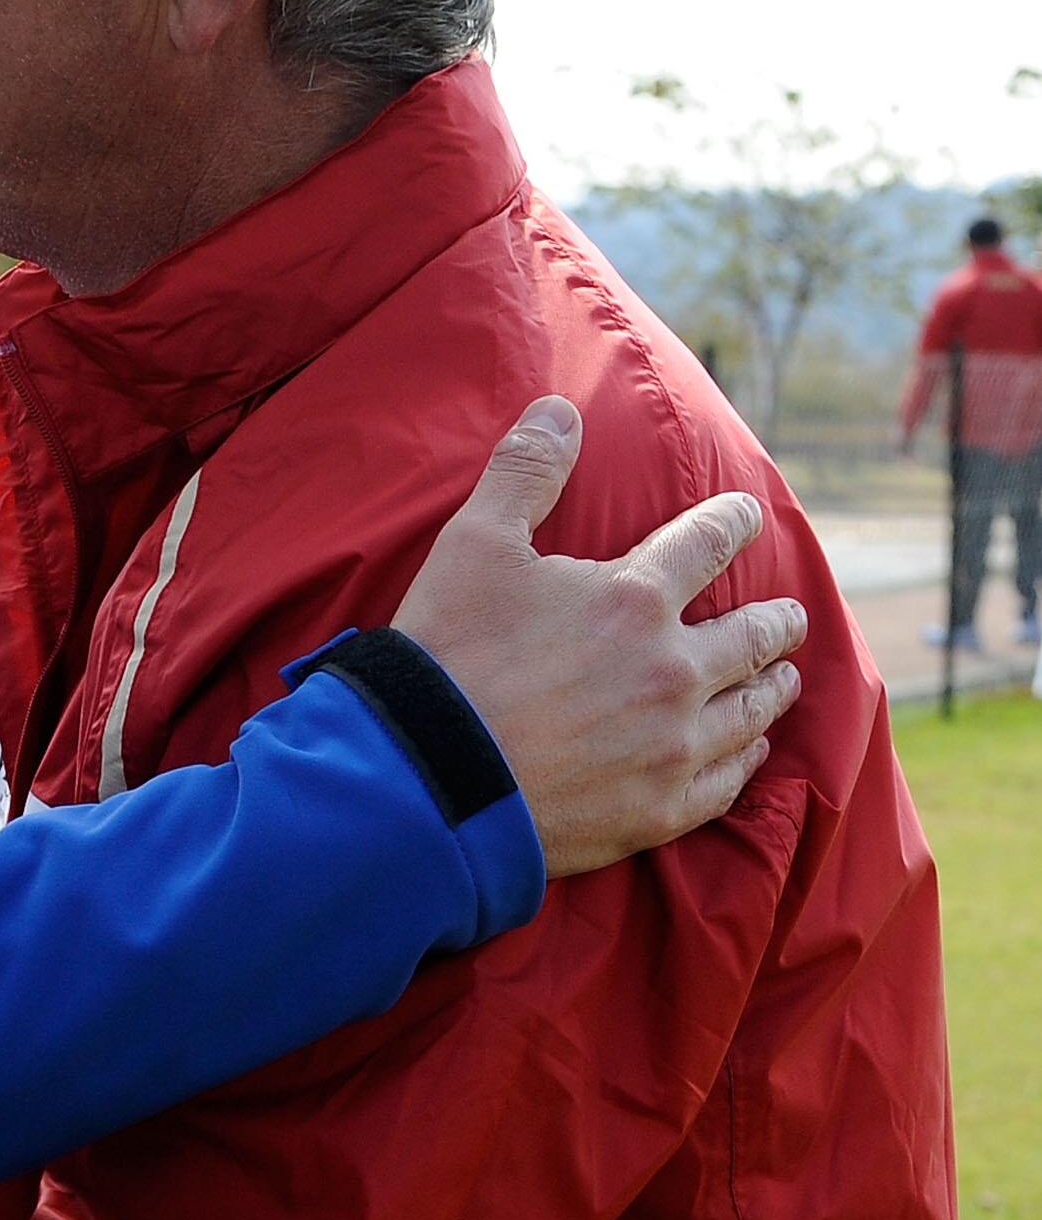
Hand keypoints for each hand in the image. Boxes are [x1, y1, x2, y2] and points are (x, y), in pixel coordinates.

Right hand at [393, 397, 806, 876]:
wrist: (426, 779)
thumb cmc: (447, 657)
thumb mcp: (473, 546)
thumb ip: (524, 472)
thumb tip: (559, 409)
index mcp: (634, 598)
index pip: (708, 543)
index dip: (733, 521)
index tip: (748, 515)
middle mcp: (671, 670)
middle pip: (754, 636)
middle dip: (778, 620)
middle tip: (792, 615)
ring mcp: (671, 745)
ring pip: (752, 710)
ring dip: (772, 688)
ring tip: (782, 678)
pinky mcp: (655, 809)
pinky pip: (725, 782)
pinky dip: (745, 760)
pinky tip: (749, 753)